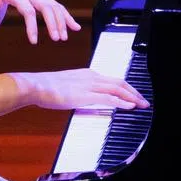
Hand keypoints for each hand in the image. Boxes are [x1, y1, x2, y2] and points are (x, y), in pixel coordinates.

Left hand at [0, 0, 80, 43]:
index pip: (28, 10)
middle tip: (57, 39)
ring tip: (65, 37)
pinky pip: (57, 6)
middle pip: (46, 6)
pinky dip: (66, 16)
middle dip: (54, 22)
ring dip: (62, 20)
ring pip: (55, 5)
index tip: (34, 42)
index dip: (32, 26)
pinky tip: (75, 27)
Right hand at [16, 69, 148, 110]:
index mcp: (87, 73)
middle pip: (119, 82)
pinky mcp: (85, 94)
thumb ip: (78, 90)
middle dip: (134, 91)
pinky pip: (109, 97)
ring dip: (132, 96)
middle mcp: (91, 76)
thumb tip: (83, 98)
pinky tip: (129, 106)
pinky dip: (121, 101)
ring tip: (141, 104)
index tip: (134, 94)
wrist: (37, 85)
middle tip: (144, 100)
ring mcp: (89, 85)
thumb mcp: (66, 86)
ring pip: (117, 88)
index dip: (126, 87)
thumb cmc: (46, 87)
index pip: (112, 79)